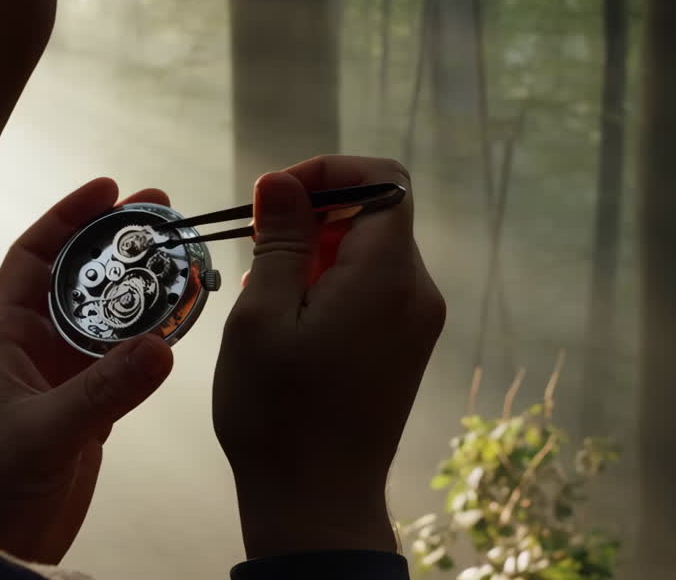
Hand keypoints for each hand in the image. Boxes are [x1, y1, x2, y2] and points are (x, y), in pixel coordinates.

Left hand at [0, 178, 174, 563]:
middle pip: (81, 278)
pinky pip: (124, 363)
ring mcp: (63, 377)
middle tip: (164, 215)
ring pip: (108, 319)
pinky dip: (152, 345)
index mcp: (4, 336)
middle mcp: (34, 347)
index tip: (110, 189)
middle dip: (119, 244)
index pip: (33, 257)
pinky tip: (181, 326)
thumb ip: (101, 393)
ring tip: (183, 262)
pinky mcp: (88, 409)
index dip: (67, 217)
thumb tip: (161, 349)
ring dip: (142, 292)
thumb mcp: (41, 432)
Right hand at [213, 156, 445, 558]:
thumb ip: (280, 240)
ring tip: (267, 296)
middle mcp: (417, 292)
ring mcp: (417, 322)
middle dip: (314, 217)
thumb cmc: (279, 412)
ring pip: (370, 253)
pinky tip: (290, 322)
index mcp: (388, 277)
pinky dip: (332, 284)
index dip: (329, 172)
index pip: (383, 181)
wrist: (317, 502)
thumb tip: (281, 182)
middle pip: (375, 215)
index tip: (276, 199)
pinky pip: (373, 289)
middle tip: (258, 251)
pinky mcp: (406, 346)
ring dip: (317, 254)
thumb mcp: (262, 316)